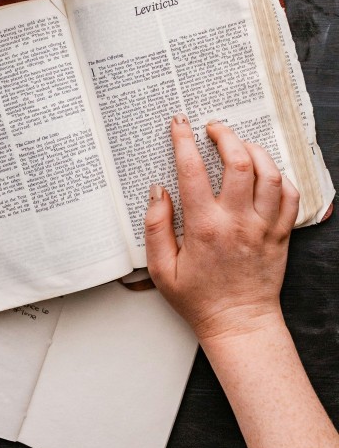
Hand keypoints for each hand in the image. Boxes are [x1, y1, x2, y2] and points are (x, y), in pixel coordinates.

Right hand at [145, 114, 299, 342]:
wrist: (239, 323)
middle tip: (213, 128)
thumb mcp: (161, 269)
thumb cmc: (198, 299)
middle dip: (225, 135)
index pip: (192, 171)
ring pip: (269, 173)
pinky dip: (279, 176)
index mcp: (205, 228)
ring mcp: (264, 226)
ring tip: (240, 144)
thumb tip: (158, 190)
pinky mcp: (281, 234)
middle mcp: (237, 222)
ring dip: (254, 150)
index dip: (183, 140)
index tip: (180, 124)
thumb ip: (156, 226)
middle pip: (239, 162)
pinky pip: (290, 195)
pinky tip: (265, 172)